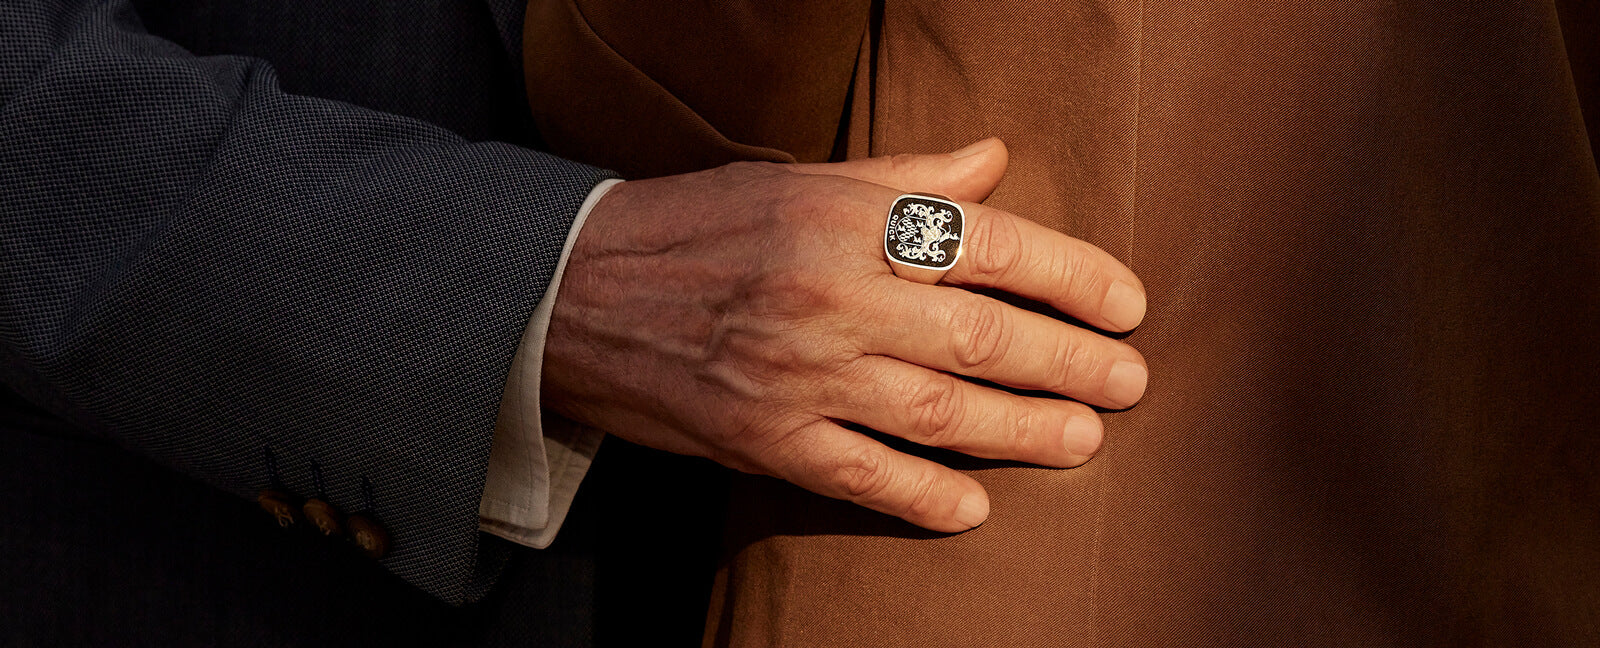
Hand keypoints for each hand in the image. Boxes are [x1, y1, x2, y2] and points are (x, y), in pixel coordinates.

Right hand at [541, 139, 1147, 531]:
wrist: (575, 294)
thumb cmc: (698, 228)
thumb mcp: (800, 181)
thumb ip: (904, 178)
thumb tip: (994, 161)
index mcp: (845, 220)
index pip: (988, 244)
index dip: (1072, 277)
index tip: (1125, 304)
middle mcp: (830, 295)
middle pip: (981, 337)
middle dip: (1071, 364)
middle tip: (1130, 383)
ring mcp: (798, 375)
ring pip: (938, 412)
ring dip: (1023, 432)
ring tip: (1084, 440)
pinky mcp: (765, 438)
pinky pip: (863, 476)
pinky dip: (925, 497)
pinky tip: (977, 507)